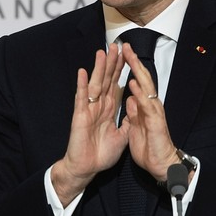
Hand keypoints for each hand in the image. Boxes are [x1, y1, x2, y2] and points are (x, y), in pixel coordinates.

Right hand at [52, 43, 127, 205]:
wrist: (87, 169)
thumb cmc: (101, 155)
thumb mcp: (122, 137)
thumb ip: (127, 122)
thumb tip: (135, 110)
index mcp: (109, 110)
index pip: (116, 85)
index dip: (122, 71)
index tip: (127, 56)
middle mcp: (99, 106)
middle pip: (107, 80)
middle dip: (112, 63)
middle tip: (117, 45)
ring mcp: (89, 109)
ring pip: (95, 84)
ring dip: (99, 68)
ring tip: (102, 52)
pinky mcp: (80, 116)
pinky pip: (81, 99)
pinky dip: (82, 85)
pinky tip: (82, 72)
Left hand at [121, 43, 176, 182]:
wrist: (161, 165)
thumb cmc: (150, 148)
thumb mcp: (136, 128)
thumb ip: (134, 113)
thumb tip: (130, 100)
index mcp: (144, 107)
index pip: (137, 82)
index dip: (129, 68)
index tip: (121, 54)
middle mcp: (150, 105)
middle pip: (142, 78)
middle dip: (133, 62)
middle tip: (124, 45)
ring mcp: (154, 112)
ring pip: (146, 86)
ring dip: (137, 70)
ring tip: (128, 55)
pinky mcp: (155, 122)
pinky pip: (145, 105)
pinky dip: (139, 93)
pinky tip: (133, 82)